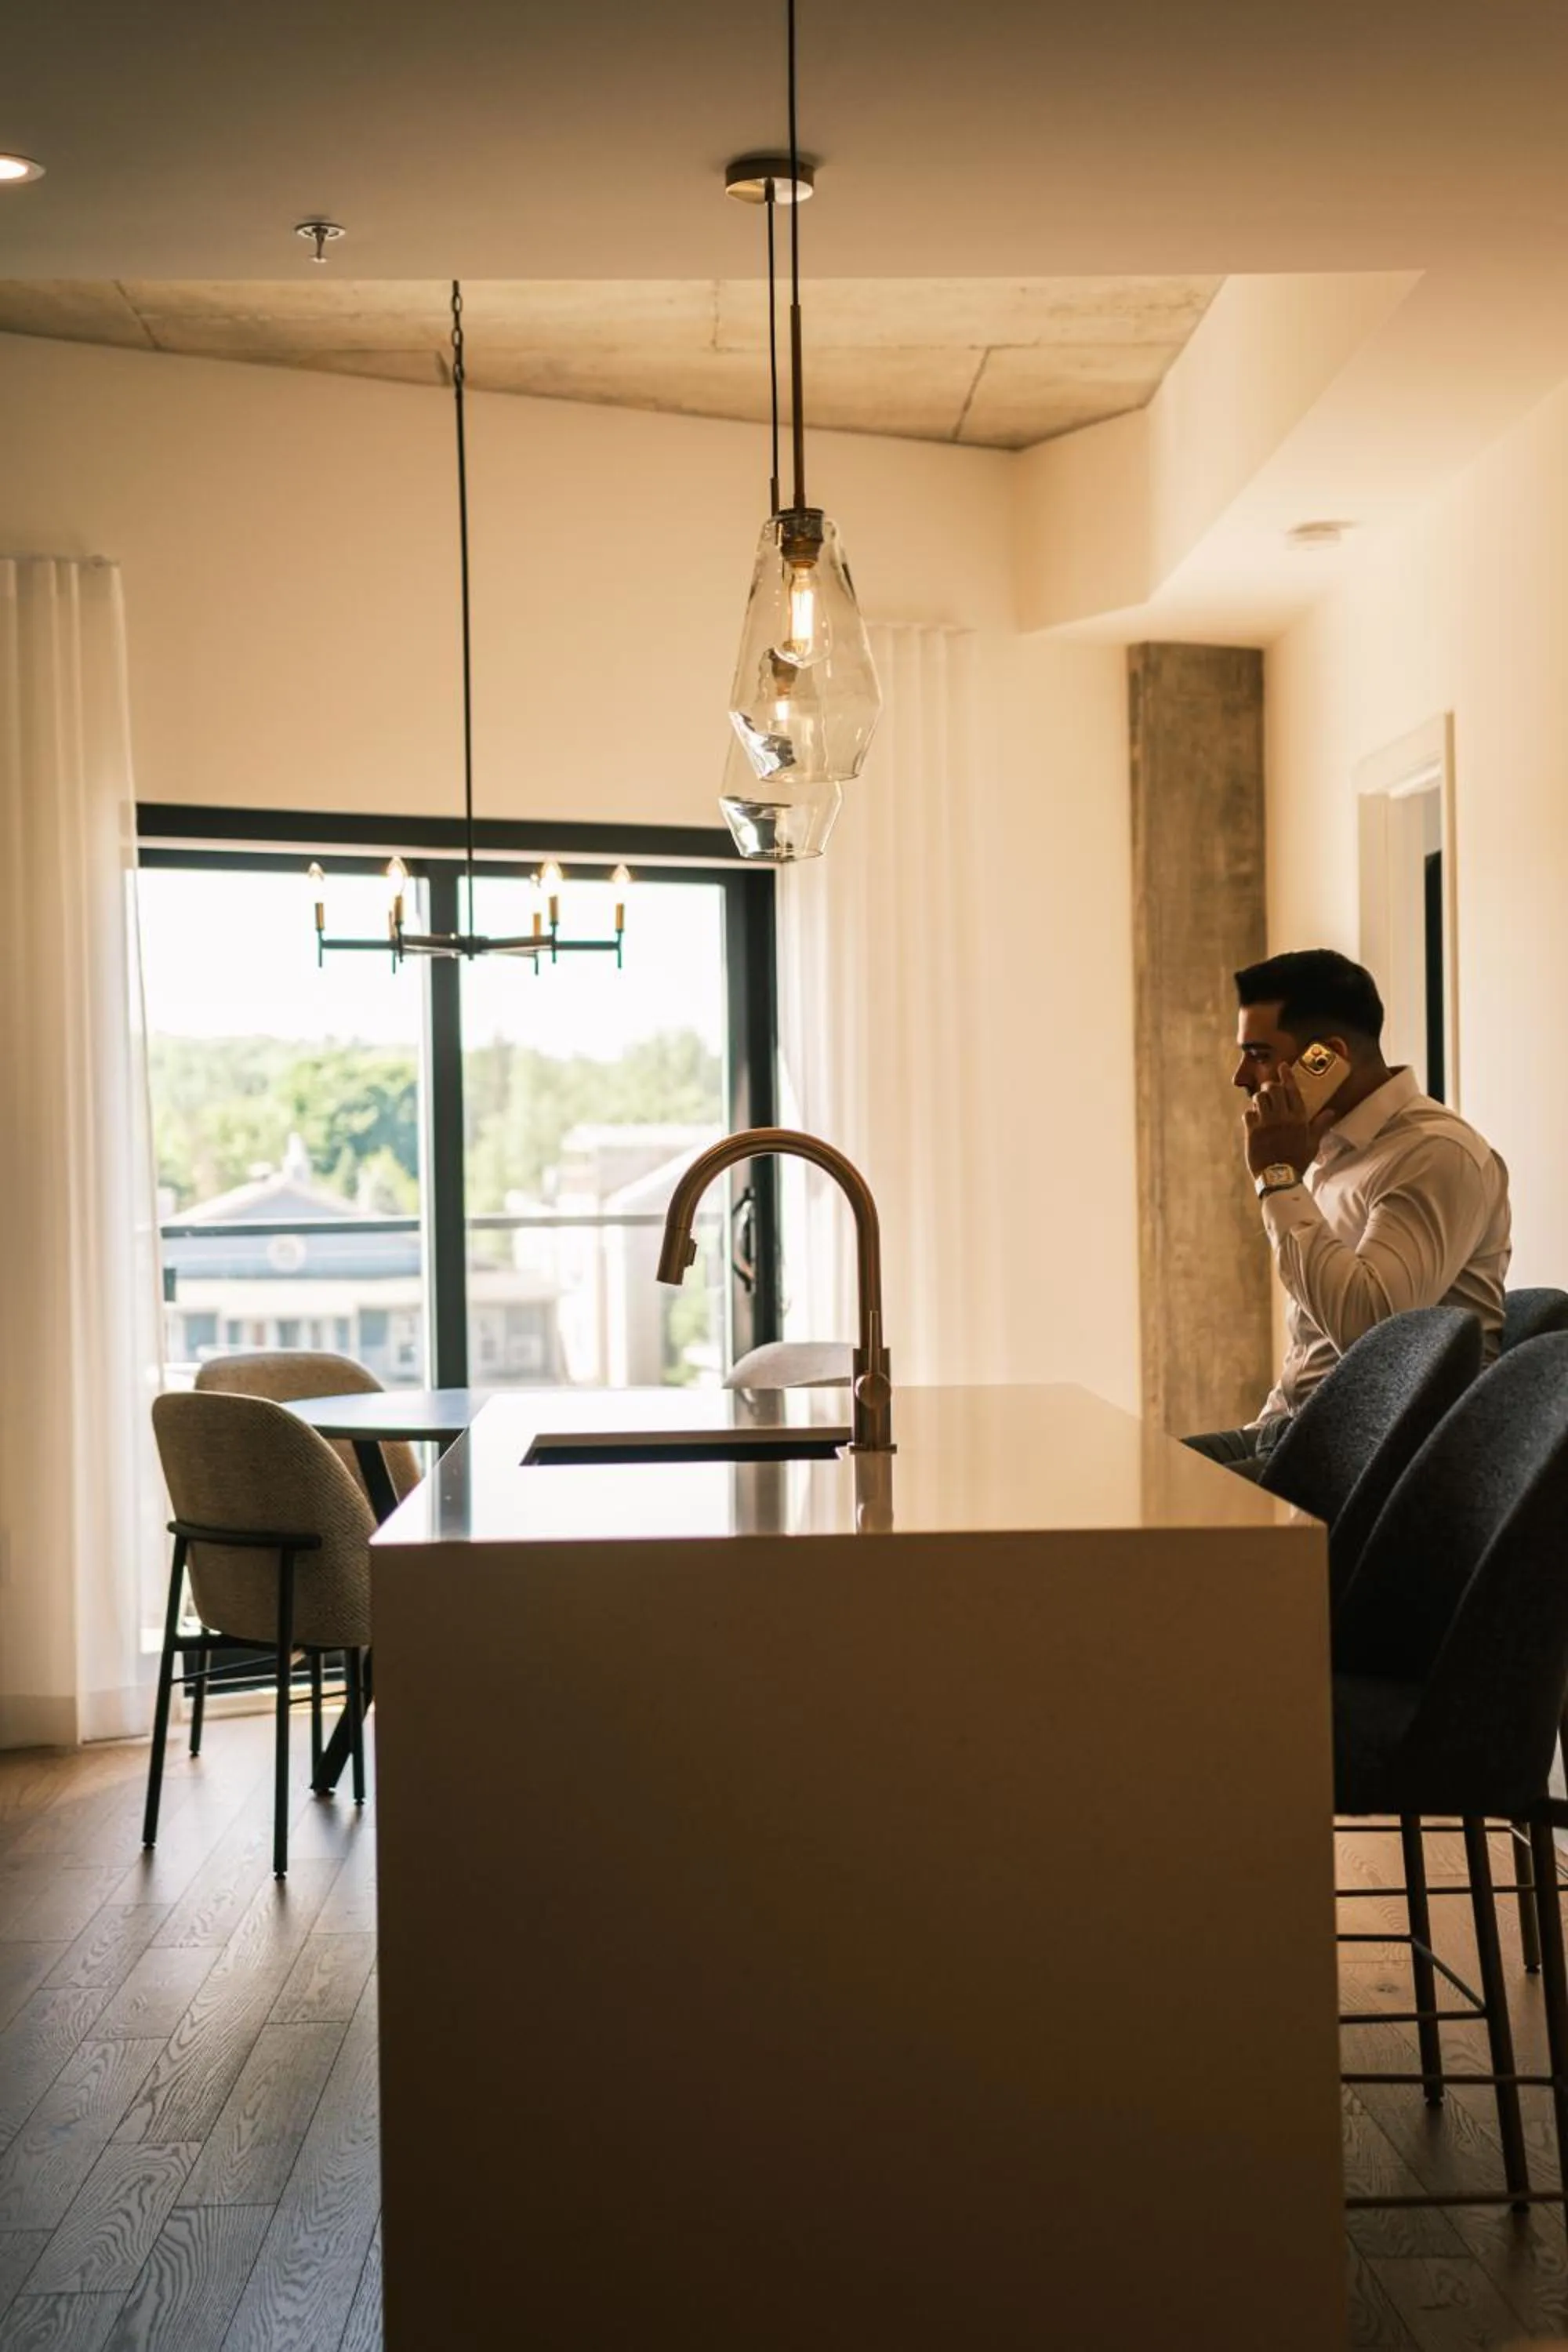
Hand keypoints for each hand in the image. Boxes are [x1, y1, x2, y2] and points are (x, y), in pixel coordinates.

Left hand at [1242, 1063, 1332, 1179]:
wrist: (1279, 1177)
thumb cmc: (1298, 1160)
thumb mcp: (1313, 1143)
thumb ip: (1320, 1125)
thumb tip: (1332, 1112)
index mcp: (1298, 1118)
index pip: (1292, 1090)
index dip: (1286, 1076)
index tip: (1282, 1066)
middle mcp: (1282, 1117)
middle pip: (1272, 1089)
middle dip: (1270, 1087)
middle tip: (1269, 1091)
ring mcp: (1266, 1124)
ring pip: (1258, 1098)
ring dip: (1259, 1099)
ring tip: (1262, 1105)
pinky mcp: (1252, 1131)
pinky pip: (1248, 1113)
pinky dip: (1250, 1114)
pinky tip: (1254, 1120)